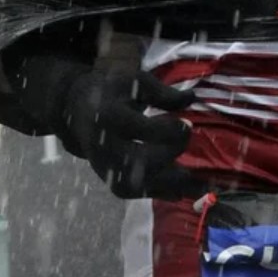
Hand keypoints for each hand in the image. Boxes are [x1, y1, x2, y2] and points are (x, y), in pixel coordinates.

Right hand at [19, 53, 200, 198]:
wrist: (78, 111)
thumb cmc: (112, 92)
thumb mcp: (134, 82)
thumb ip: (162, 92)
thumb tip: (191, 97)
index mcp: (108, 115)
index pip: (138, 128)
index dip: (166, 130)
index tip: (187, 125)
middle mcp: (103, 146)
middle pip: (136, 161)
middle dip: (168, 156)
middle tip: (187, 145)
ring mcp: (105, 167)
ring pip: (137, 185)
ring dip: (169, 185)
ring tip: (199, 184)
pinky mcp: (109, 179)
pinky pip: (135, 194)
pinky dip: (160, 194)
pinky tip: (183, 191)